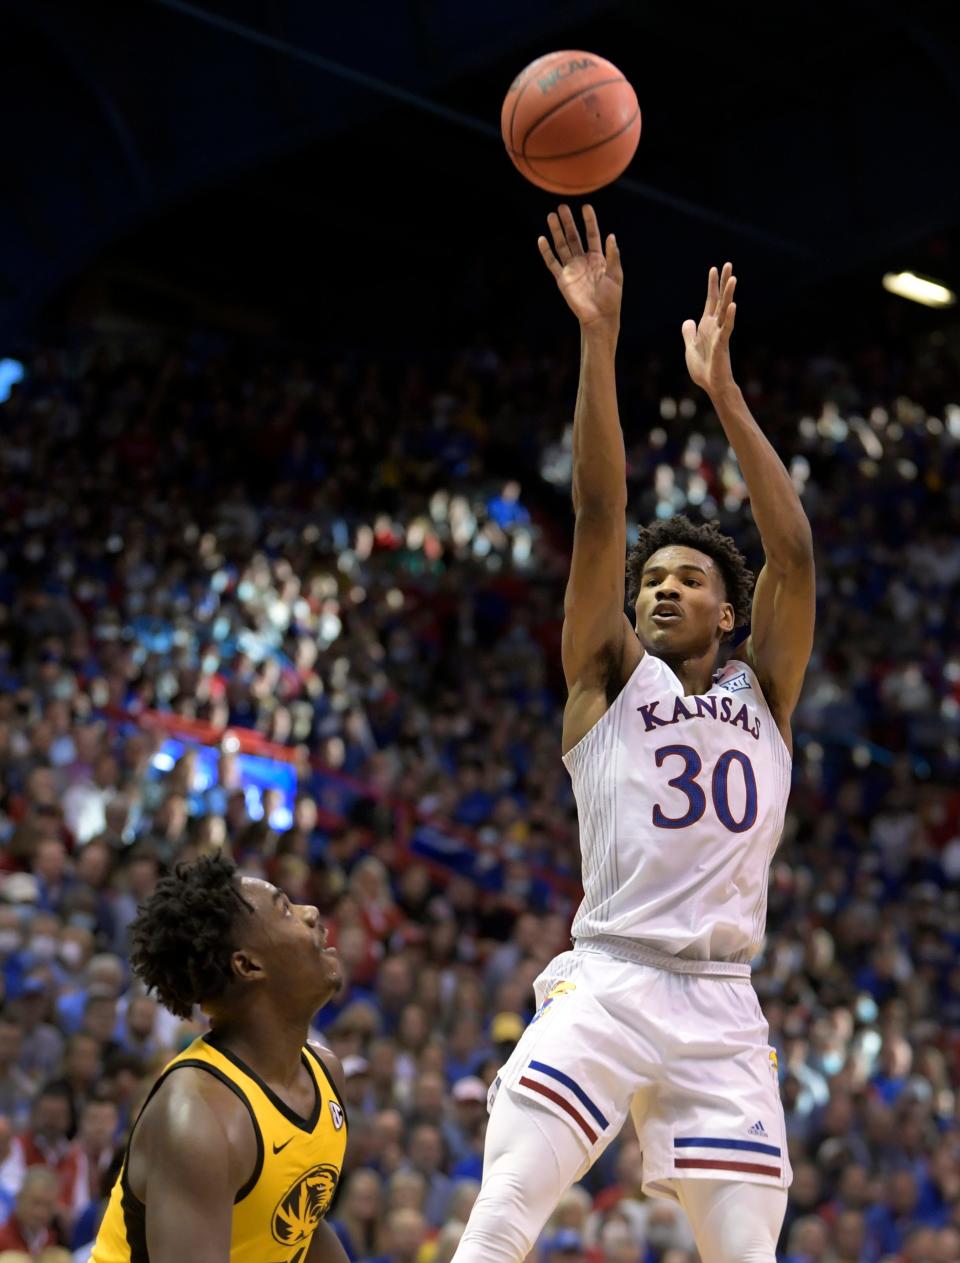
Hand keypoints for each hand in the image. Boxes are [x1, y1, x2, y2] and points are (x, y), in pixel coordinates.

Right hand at [538, 204, 621, 329]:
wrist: (600, 317)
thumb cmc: (611, 298)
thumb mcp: (616, 275)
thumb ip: (613, 255)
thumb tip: (611, 235)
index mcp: (597, 258)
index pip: (592, 235)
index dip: (589, 221)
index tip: (586, 207)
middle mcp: (583, 261)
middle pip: (574, 237)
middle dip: (568, 222)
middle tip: (562, 207)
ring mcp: (571, 269)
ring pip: (562, 246)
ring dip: (556, 232)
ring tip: (551, 216)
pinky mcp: (562, 279)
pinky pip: (552, 263)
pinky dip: (546, 252)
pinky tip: (541, 239)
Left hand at [682, 263, 736, 395]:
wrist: (711, 385)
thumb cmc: (703, 368)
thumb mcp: (690, 347)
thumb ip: (689, 333)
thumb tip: (688, 320)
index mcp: (707, 326)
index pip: (710, 300)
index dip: (712, 285)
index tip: (714, 268)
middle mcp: (715, 326)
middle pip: (720, 300)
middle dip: (723, 282)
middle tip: (728, 264)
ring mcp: (720, 334)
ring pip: (725, 310)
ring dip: (728, 294)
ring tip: (733, 278)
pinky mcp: (722, 345)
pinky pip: (727, 328)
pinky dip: (729, 317)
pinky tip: (732, 305)